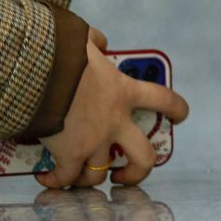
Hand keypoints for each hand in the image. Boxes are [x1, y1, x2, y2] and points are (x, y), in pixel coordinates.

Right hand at [39, 28, 190, 189]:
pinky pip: (66, 177)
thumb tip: (100, 42)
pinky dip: (56, 181)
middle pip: (143, 157)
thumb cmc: (64, 54)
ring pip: (99, 175)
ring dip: (89, 178)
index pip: (164, 100)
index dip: (177, 110)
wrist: (40, 73)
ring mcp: (94, 142)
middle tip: (124, 175)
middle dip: (137, 171)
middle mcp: (115, 122)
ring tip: (77, 176)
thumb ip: (97, 42)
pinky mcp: (70, 155)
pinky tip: (46, 178)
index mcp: (124, 91)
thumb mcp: (86, 39)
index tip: (180, 117)